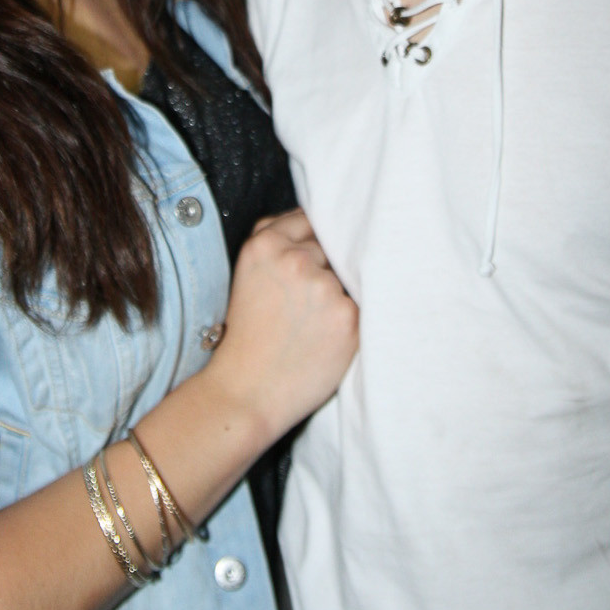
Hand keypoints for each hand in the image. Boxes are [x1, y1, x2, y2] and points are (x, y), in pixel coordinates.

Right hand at [206, 207, 358, 443]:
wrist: (247, 392)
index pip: (311, 220)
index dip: (317, 240)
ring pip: (348, 276)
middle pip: (332, 247)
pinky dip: (351, 319)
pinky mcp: (347, 315)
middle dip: (327, 268)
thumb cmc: (250, 335)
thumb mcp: (248, 273)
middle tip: (308, 303)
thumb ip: (277, 238)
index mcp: (265, 244)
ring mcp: (323, 286)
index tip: (319, 257)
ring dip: (340, 294)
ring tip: (315, 325)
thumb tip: (318, 216)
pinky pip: (362, 304)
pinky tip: (329, 337)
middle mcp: (294, 259)